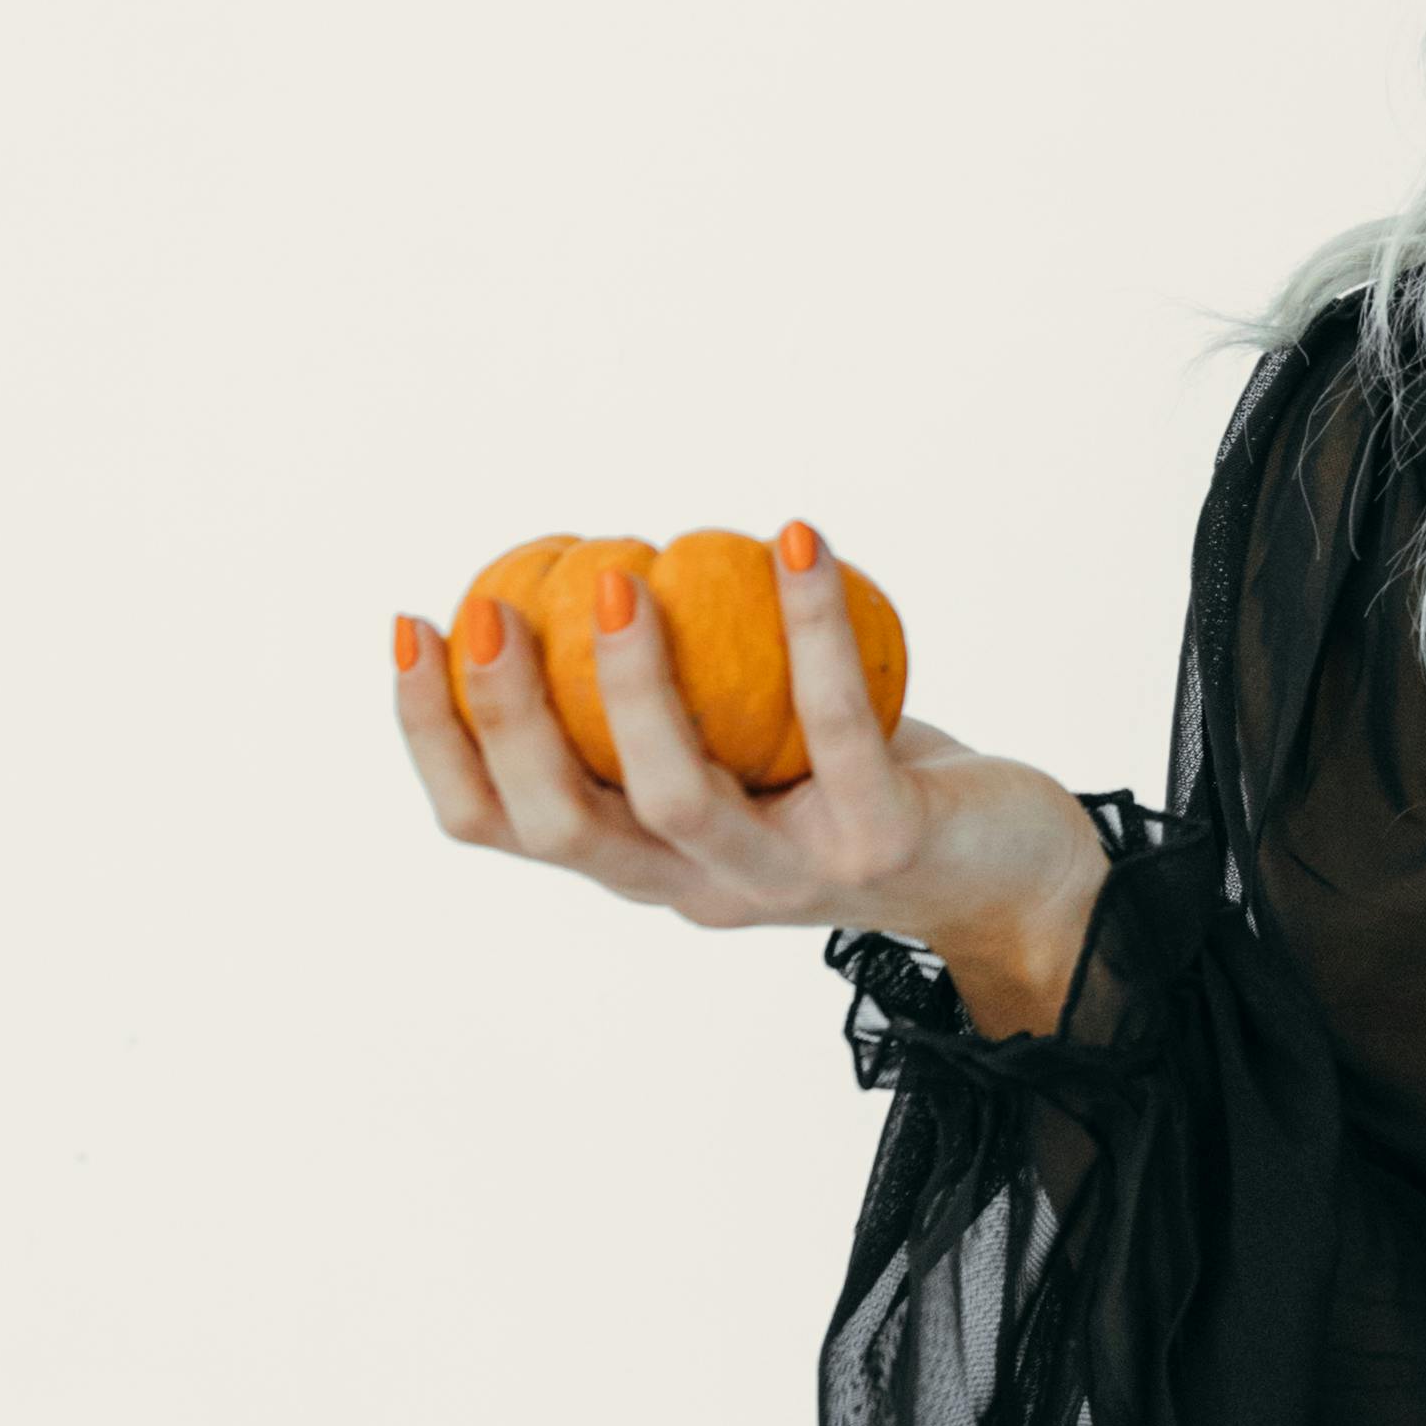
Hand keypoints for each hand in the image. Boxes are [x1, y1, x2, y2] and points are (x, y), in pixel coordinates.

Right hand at [393, 530, 1109, 1030]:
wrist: (1014, 875)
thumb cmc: (858, 785)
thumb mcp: (743, 750)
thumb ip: (667, 699)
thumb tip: (583, 564)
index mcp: (643, 863)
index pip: (500, 825)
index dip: (435, 737)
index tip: (412, 626)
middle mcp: (697, 887)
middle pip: (563, 825)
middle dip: (505, 717)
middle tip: (490, 603)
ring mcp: (791, 877)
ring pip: (678, 797)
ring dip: (636, 684)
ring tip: (622, 571)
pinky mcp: (883, 845)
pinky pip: (838, 725)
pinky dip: (811, 629)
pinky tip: (798, 538)